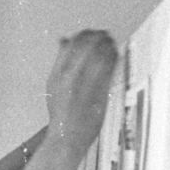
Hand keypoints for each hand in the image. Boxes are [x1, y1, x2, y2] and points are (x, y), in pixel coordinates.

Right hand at [44, 29, 118, 152]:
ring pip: (100, 55)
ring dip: (108, 45)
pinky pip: (109, 69)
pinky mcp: (99, 94)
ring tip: (111, 42)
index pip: (72, 44)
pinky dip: (113, 58)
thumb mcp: (53, 84)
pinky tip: (116, 55)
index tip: (91, 33)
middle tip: (105, 34)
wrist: (66, 136)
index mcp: (58, 73)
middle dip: (98, 37)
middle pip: (87, 46)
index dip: (84, 35)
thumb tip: (63, 40)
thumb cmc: (60, 112)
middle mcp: (70, 77)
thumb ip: (58, 61)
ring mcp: (85, 85)